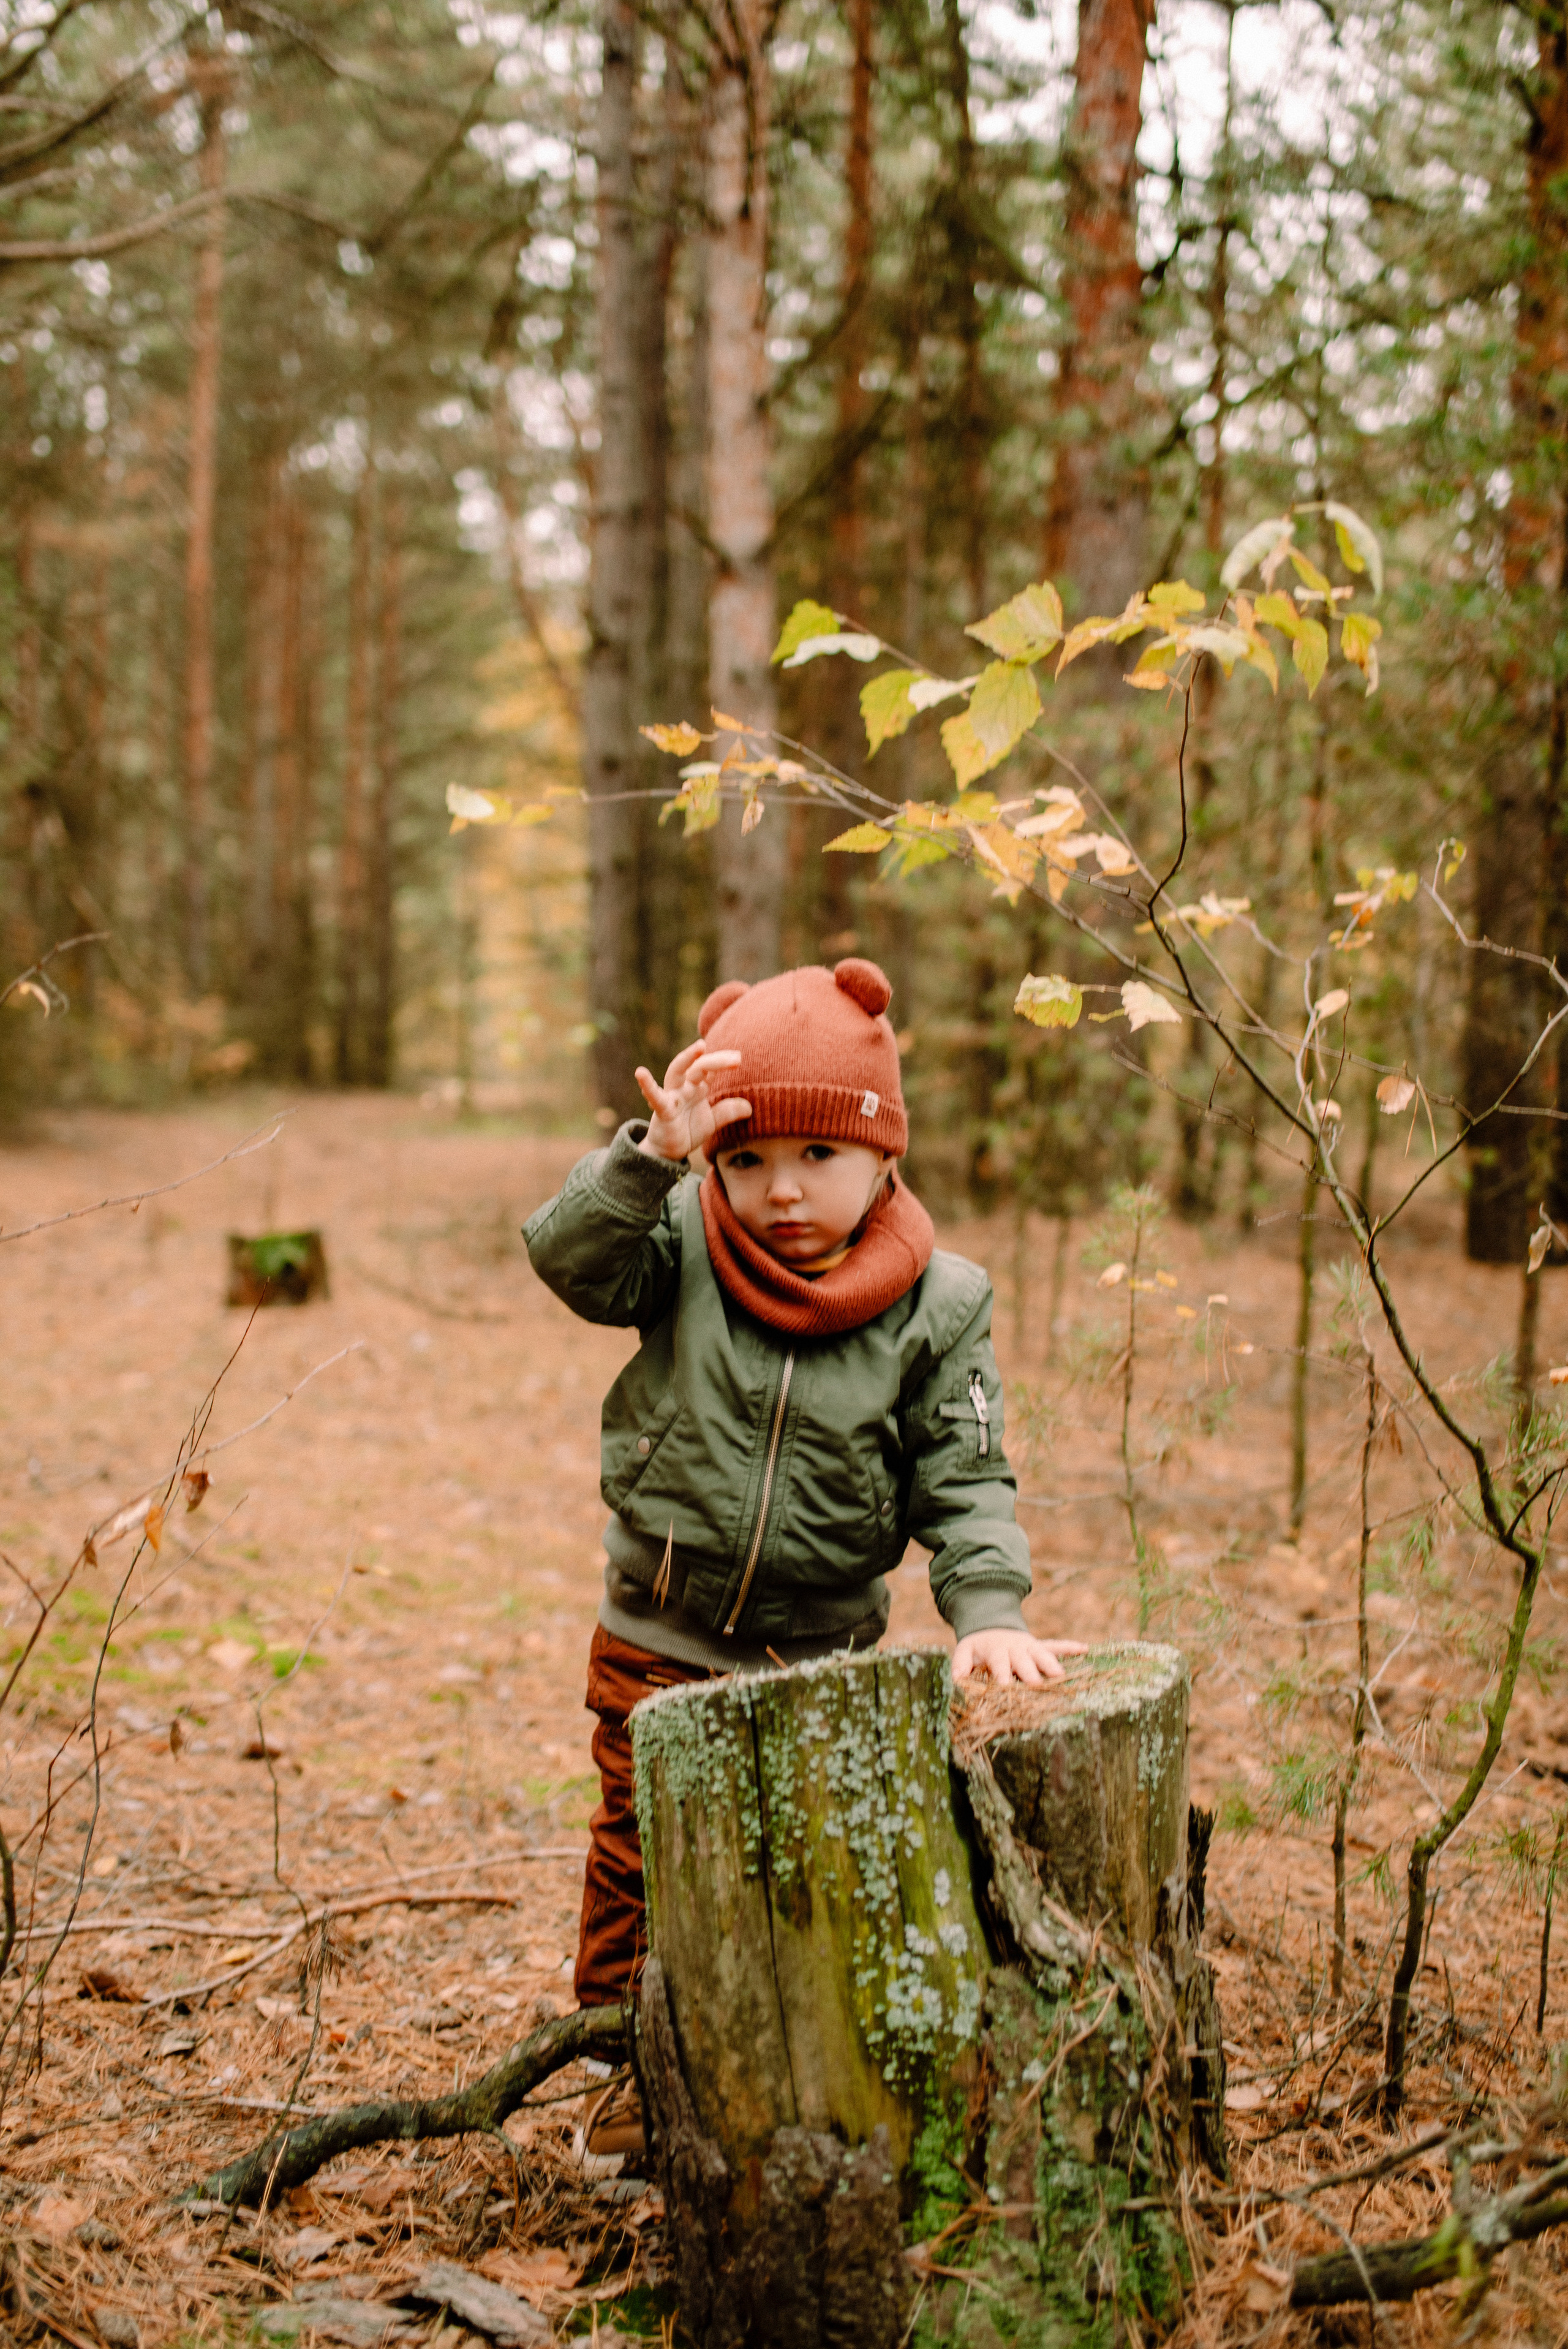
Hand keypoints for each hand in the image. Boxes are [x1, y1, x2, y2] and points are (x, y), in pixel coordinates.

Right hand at [635, 1042, 752, 1163]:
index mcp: (696, 1088)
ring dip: (686, 1058)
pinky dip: (647, 1086)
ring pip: (676, 1072)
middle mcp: (684, 1087)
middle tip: (736, 1058)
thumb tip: (749, 1108)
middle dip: (716, 1060)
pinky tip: (640, 1073)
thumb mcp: (712, 1122)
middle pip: (699, 1067)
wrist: (668, 1152)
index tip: (738, 1059)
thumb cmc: (688, 1131)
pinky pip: (655, 1097)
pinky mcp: (662, 1111)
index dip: (723, 1062)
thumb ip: (728, 1112)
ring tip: (700, 1046)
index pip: (710, 1069)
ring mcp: (672, 1097)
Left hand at [952, 1630, 1087, 1686]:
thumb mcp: (965, 1652)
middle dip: (1030, 1673)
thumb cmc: (978, 1646)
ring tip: (1061, 1675)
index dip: (1002, 1675)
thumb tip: (956, 1680)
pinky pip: (1056, 1645)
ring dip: (1051, 1663)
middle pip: (1024, 1661)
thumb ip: (960, 1665)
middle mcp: (1015, 1647)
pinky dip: (1069, 1647)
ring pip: (1043, 1653)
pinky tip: (1085, 1649)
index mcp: (996, 1650)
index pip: (1000, 1663)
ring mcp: (1030, 1646)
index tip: (1005, 1687)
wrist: (990, 1625)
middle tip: (1037, 1686)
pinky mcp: (1040, 1645)